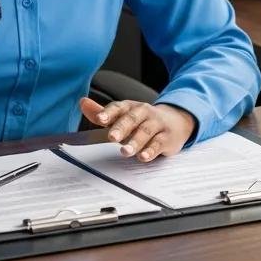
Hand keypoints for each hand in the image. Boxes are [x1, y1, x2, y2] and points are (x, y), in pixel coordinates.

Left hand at [78, 97, 195, 161]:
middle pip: (132, 118)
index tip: (99, 119)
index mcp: (130, 107)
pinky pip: (158, 143)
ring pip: (145, 131)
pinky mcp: (167, 137)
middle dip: (121, 128)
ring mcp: (157, 124)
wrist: (176, 121)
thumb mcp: (123, 115)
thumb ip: (103, 113)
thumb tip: (83, 103)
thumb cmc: (143, 120)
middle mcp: (144, 112)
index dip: (109, 113)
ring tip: (125, 151)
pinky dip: (151, 150)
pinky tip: (143, 157)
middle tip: (111, 137)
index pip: (118, 107)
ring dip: (135, 141)